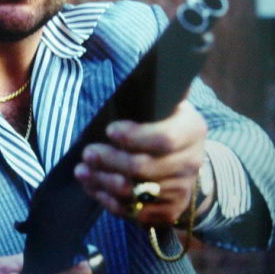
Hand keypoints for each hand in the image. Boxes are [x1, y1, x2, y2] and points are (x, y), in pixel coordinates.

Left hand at [74, 100, 206, 226]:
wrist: (184, 161)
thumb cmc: (163, 125)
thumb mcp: (166, 105)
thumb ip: (158, 91)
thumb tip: (158, 61)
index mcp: (192, 130)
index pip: (164, 139)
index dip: (134, 137)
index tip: (109, 130)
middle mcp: (191, 162)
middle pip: (145, 168)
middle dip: (110, 160)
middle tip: (87, 153)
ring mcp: (182, 190)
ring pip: (136, 192)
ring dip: (103, 181)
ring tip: (82, 170)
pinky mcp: (169, 211)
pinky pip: (134, 212)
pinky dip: (108, 201)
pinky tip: (93, 187)